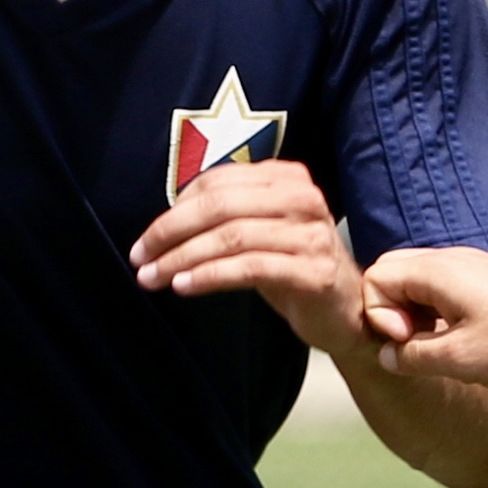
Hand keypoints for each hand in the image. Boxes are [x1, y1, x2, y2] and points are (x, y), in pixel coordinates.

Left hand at [133, 158, 361, 351]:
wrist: (346, 309)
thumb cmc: (293, 267)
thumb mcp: (259, 231)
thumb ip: (225, 216)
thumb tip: (162, 225)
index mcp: (286, 178)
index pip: (217, 183)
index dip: (173, 210)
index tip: (145, 241)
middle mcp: (302, 198)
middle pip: (221, 206)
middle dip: (170, 233)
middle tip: (141, 258)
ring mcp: (311, 234)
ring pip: (232, 237)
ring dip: (183, 258)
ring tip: (155, 277)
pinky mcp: (314, 271)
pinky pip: (251, 268)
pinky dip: (211, 276)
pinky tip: (185, 286)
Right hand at [363, 243, 487, 387]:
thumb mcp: (459, 359)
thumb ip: (411, 356)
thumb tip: (387, 356)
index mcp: (436, 271)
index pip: (375, 278)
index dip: (379, 316)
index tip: (405, 341)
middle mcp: (450, 261)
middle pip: (394, 276)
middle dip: (392, 314)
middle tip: (415, 344)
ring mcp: (472, 270)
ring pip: (421, 287)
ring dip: (418, 318)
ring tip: (440, 350)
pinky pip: (447, 294)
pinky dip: (441, 317)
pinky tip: (463, 346)